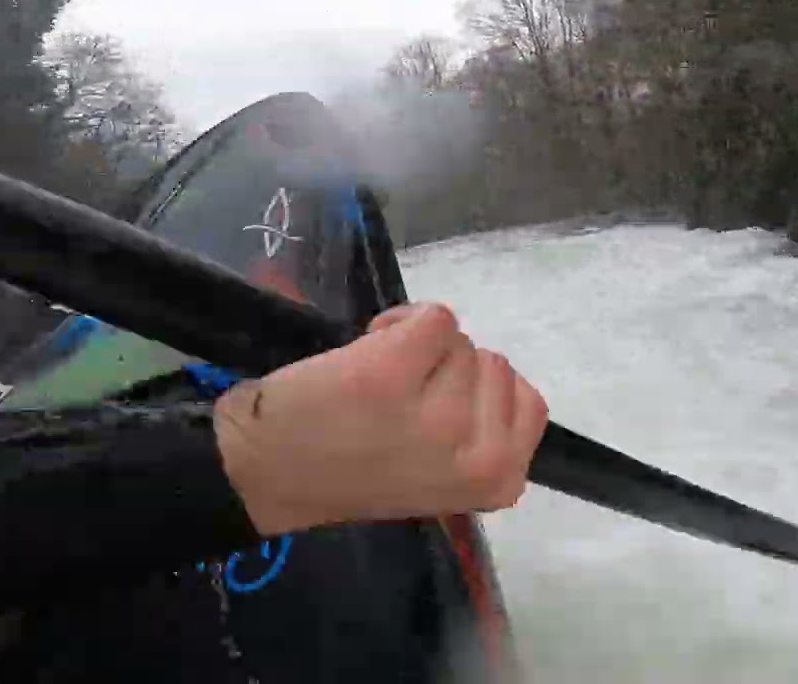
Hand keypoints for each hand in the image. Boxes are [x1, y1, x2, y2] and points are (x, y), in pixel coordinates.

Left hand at [212, 302, 549, 535]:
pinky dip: (401, 321)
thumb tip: (498, 380)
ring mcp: (437, 416)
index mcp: (497, 481)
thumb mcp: (441, 479)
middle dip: (450, 372)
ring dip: (420, 348)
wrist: (267, 472)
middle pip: (496, 365)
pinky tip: (365, 356)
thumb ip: (480, 440)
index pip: (530, 403)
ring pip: (462, 341)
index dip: (480, 395)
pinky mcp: (390, 374)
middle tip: (399, 405)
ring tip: (376, 385)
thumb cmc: (354, 471)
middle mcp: (477, 455)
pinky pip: (436, 317)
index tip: (436, 415)